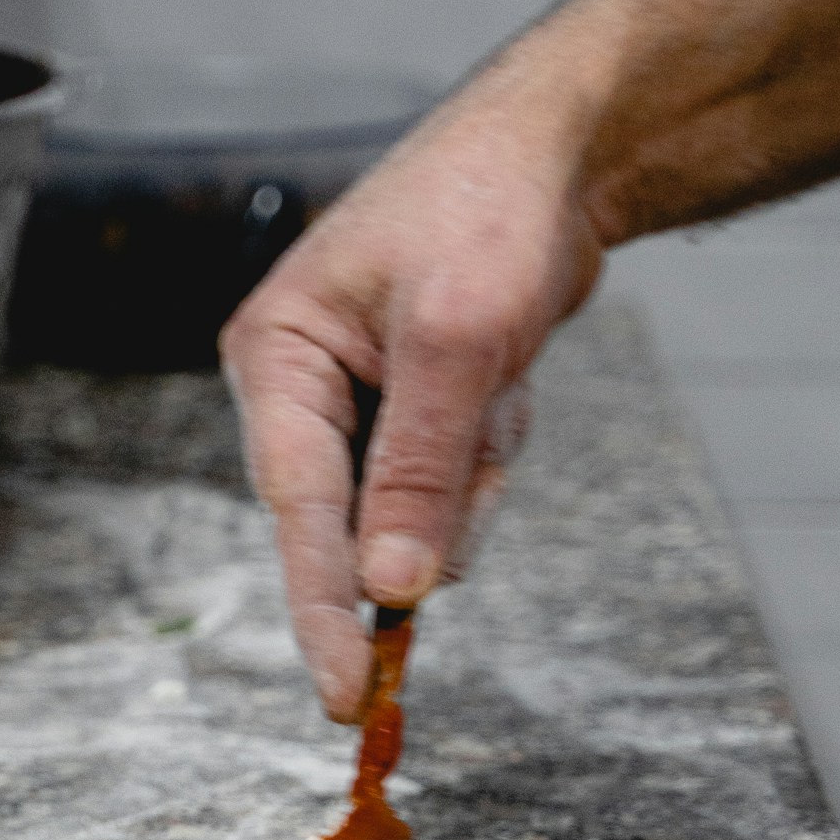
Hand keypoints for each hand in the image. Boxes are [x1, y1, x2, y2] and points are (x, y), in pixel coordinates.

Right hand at [220, 84, 605, 717]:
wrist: (564, 147)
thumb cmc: (491, 207)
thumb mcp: (457, 340)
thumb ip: (416, 470)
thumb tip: (389, 589)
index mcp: (275, 357)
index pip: (295, 510)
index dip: (323, 608)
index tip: (346, 692)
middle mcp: (302, 389)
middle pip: (354, 520)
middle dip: (432, 497)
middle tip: (478, 433)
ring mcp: (358, 405)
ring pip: (416, 511)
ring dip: (475, 467)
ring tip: (501, 373)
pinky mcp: (411, 413)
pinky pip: (453, 483)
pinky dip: (492, 447)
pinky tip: (507, 376)